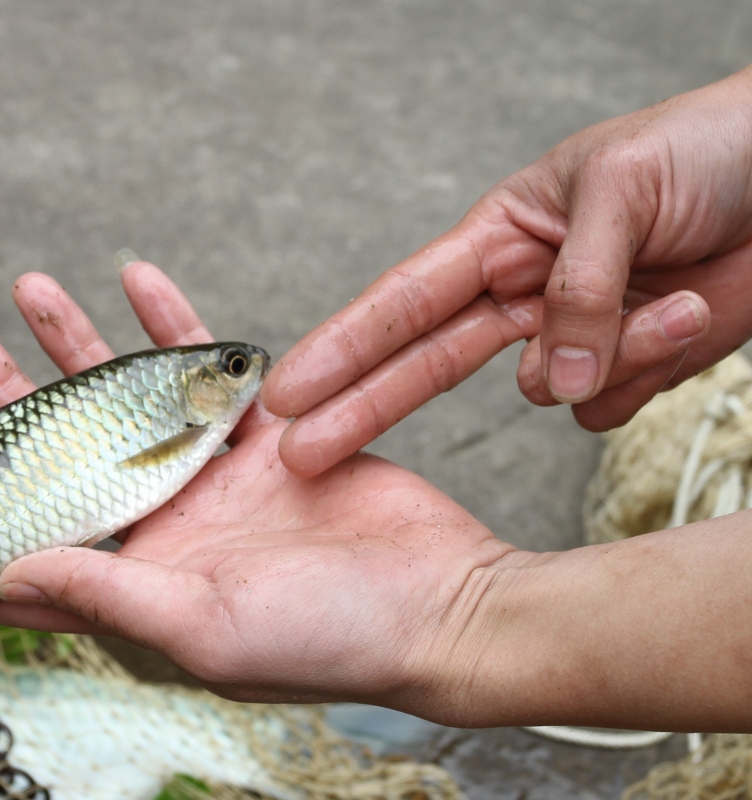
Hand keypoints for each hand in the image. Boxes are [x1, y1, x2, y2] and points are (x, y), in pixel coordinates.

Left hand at [0, 261, 515, 719]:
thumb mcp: (203, 631)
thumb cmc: (327, 643)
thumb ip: (105, 593)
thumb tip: (5, 568)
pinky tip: (133, 279)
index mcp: (128, 583)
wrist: (440, 605)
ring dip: (73, 342)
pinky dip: (170, 321)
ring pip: (120, 396)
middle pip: (54, 452)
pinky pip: (201, 368)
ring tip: (23, 287)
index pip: (14, 548)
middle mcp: (153, 528)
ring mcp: (202, 476)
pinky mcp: (258, 436)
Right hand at [264, 66, 751, 476]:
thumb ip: (575, 292)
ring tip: (674, 299)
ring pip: (544, 393)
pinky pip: (608, 407)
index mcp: (502, 235)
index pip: (404, 299)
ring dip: (609, 356)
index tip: (287, 391)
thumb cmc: (707, 149)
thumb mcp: (621, 192)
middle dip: (363, 408)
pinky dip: (650, 373)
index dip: (341, 347)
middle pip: (425, 366)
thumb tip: (548, 383)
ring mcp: (574, 338)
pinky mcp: (627, 371)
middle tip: (303, 455)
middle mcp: (524, 293)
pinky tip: (688, 316)